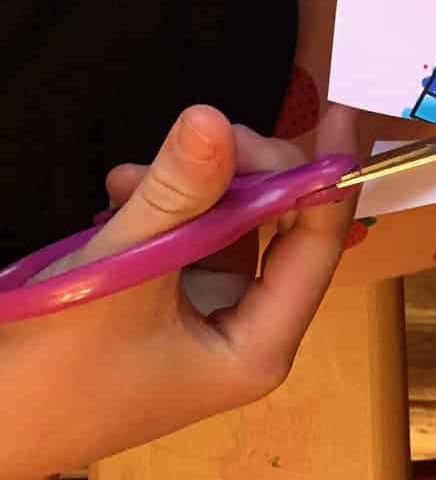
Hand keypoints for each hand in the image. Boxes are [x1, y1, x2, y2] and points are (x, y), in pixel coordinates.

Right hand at [0, 104, 358, 479]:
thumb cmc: (52, 370)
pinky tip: (116, 195)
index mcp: (258, 345)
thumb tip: (215, 117)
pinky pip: (186, 238)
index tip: (339, 109)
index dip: (330, 174)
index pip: (319, 243)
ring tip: (127, 179)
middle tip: (201, 135)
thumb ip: (174, 194)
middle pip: (277, 226)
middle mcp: (244, 332)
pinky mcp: (163, 307)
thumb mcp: (120, 272)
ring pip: (227, 224)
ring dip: (190, 188)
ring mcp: (203, 319)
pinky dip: (160, 209)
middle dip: (241, 173)